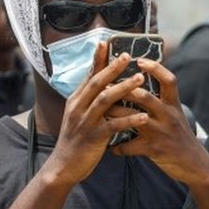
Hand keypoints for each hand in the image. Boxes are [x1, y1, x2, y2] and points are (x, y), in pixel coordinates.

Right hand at [47, 43, 148, 185]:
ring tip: (140, 79)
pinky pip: (113, 125)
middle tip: (128, 55)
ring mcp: (85, 121)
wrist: (64, 166)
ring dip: (124, 88)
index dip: (98, 59)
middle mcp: (78, 107)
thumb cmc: (77, 140)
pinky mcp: (93, 137)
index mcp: (76, 100)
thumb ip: (89, 101)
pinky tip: (144, 116)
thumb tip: (101, 85)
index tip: (106, 42)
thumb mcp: (79, 116)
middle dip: (112, 68)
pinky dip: (129, 120)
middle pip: (97, 82)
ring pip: (105, 100)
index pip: (89, 75)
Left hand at [109, 59, 208, 185]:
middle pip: (145, 97)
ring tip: (100, 111)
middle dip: (123, 90)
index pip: (169, 81)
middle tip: (106, 84)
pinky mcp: (154, 149)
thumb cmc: (181, 137)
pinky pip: (130, 147)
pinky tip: (111, 148)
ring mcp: (160, 133)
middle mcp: (168, 116)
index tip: (139, 60)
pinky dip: (118, 148)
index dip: (155, 68)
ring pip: (133, 119)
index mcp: (173, 105)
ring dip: (113, 114)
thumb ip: (162, 101)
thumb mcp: (176, 116)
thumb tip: (142, 84)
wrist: (195, 164)